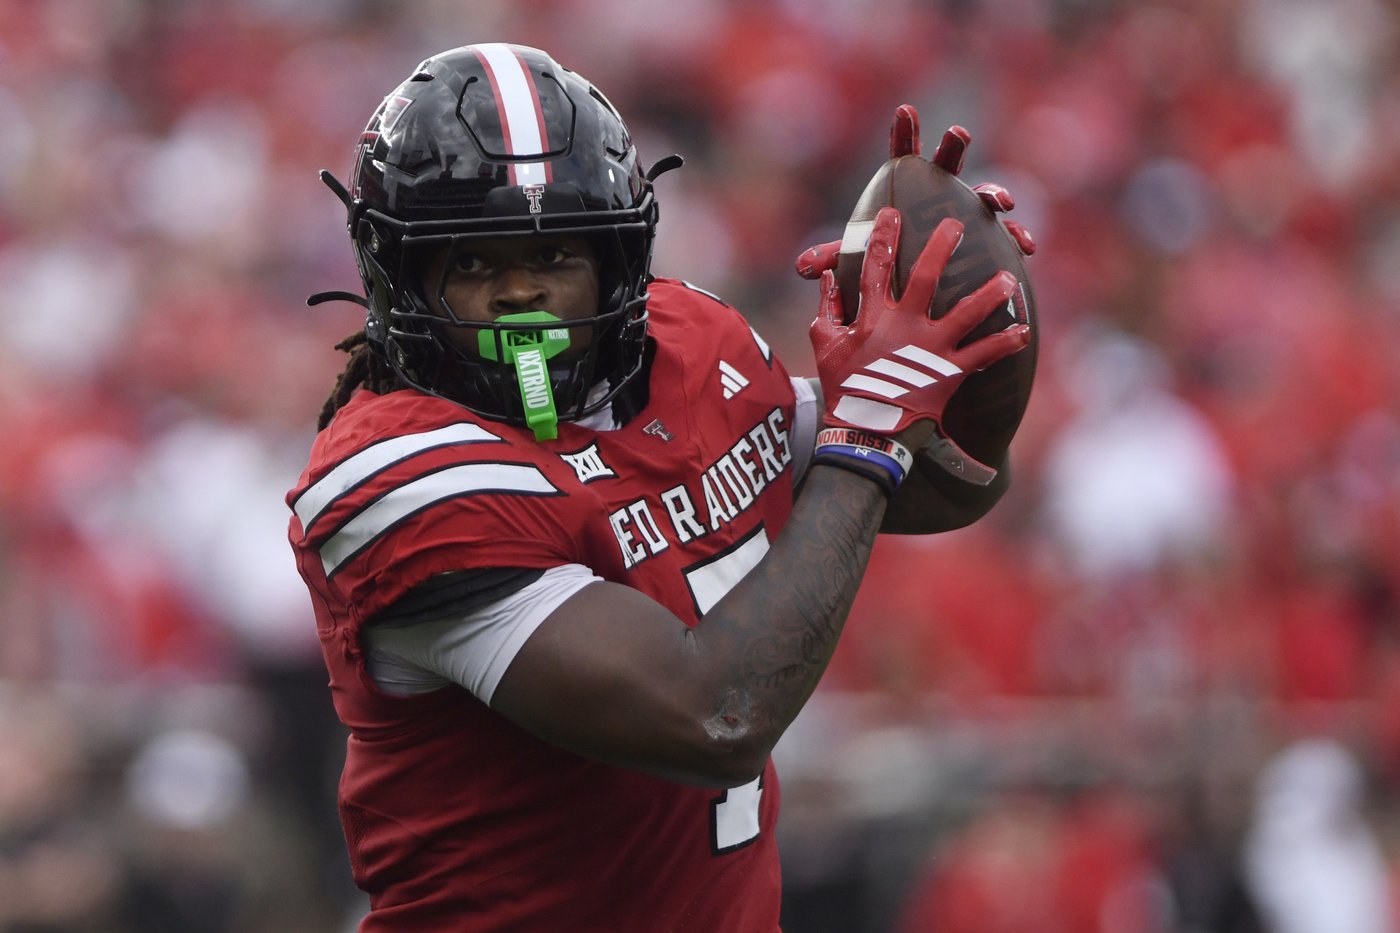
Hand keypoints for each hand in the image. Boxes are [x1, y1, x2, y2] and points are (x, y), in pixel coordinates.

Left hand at [796, 106, 1034, 279]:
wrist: (915, 297)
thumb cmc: (885, 269)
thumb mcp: (858, 263)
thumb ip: (834, 259)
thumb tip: (801, 268)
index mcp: (907, 191)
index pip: (905, 155)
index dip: (905, 133)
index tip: (904, 111)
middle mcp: (941, 194)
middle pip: (948, 164)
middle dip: (954, 148)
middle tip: (956, 135)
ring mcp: (967, 214)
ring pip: (984, 195)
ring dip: (994, 192)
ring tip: (999, 200)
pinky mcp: (988, 240)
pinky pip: (1006, 237)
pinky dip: (1016, 236)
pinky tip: (1024, 246)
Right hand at [810, 207, 1030, 447]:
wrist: (865, 431)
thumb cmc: (843, 387)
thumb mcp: (824, 344)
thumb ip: (826, 307)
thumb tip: (826, 275)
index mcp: (873, 316)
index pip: (874, 267)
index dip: (882, 237)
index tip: (891, 213)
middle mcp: (904, 325)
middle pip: (926, 276)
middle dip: (942, 246)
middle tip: (958, 223)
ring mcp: (930, 348)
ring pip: (967, 312)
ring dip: (990, 293)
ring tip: (1009, 277)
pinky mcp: (950, 372)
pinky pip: (984, 354)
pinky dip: (1006, 342)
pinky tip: (1024, 330)